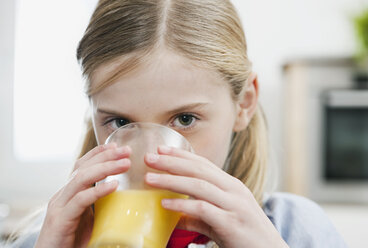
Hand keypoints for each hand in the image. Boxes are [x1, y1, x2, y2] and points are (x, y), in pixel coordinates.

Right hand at [35, 143, 130, 247]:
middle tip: (127, 151)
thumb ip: (103, 206)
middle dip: (106, 156)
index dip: (98, 154)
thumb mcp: (91, 219)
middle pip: (83, 168)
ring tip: (125, 164)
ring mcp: (60, 206)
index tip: (116, 146)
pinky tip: (114, 185)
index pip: (81, 166)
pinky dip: (98, 190)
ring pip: (82, 178)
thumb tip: (128, 200)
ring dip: (106, 168)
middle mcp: (62, 196)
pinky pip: (80, 200)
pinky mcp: (60, 220)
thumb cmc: (73, 242)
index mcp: (69, 194)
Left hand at [144, 146, 287, 247]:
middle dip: (172, 162)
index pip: (203, 164)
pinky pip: (203, 209)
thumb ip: (197, 217)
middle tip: (149, 158)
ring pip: (199, 186)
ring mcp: (234, 205)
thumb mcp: (220, 221)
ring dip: (171, 180)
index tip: (161, 149)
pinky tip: (165, 203)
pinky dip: (182, 205)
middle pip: (198, 170)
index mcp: (231, 186)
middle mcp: (234, 191)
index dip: (181, 155)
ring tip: (149, 179)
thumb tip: (173, 216)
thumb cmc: (244, 236)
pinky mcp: (231, 223)